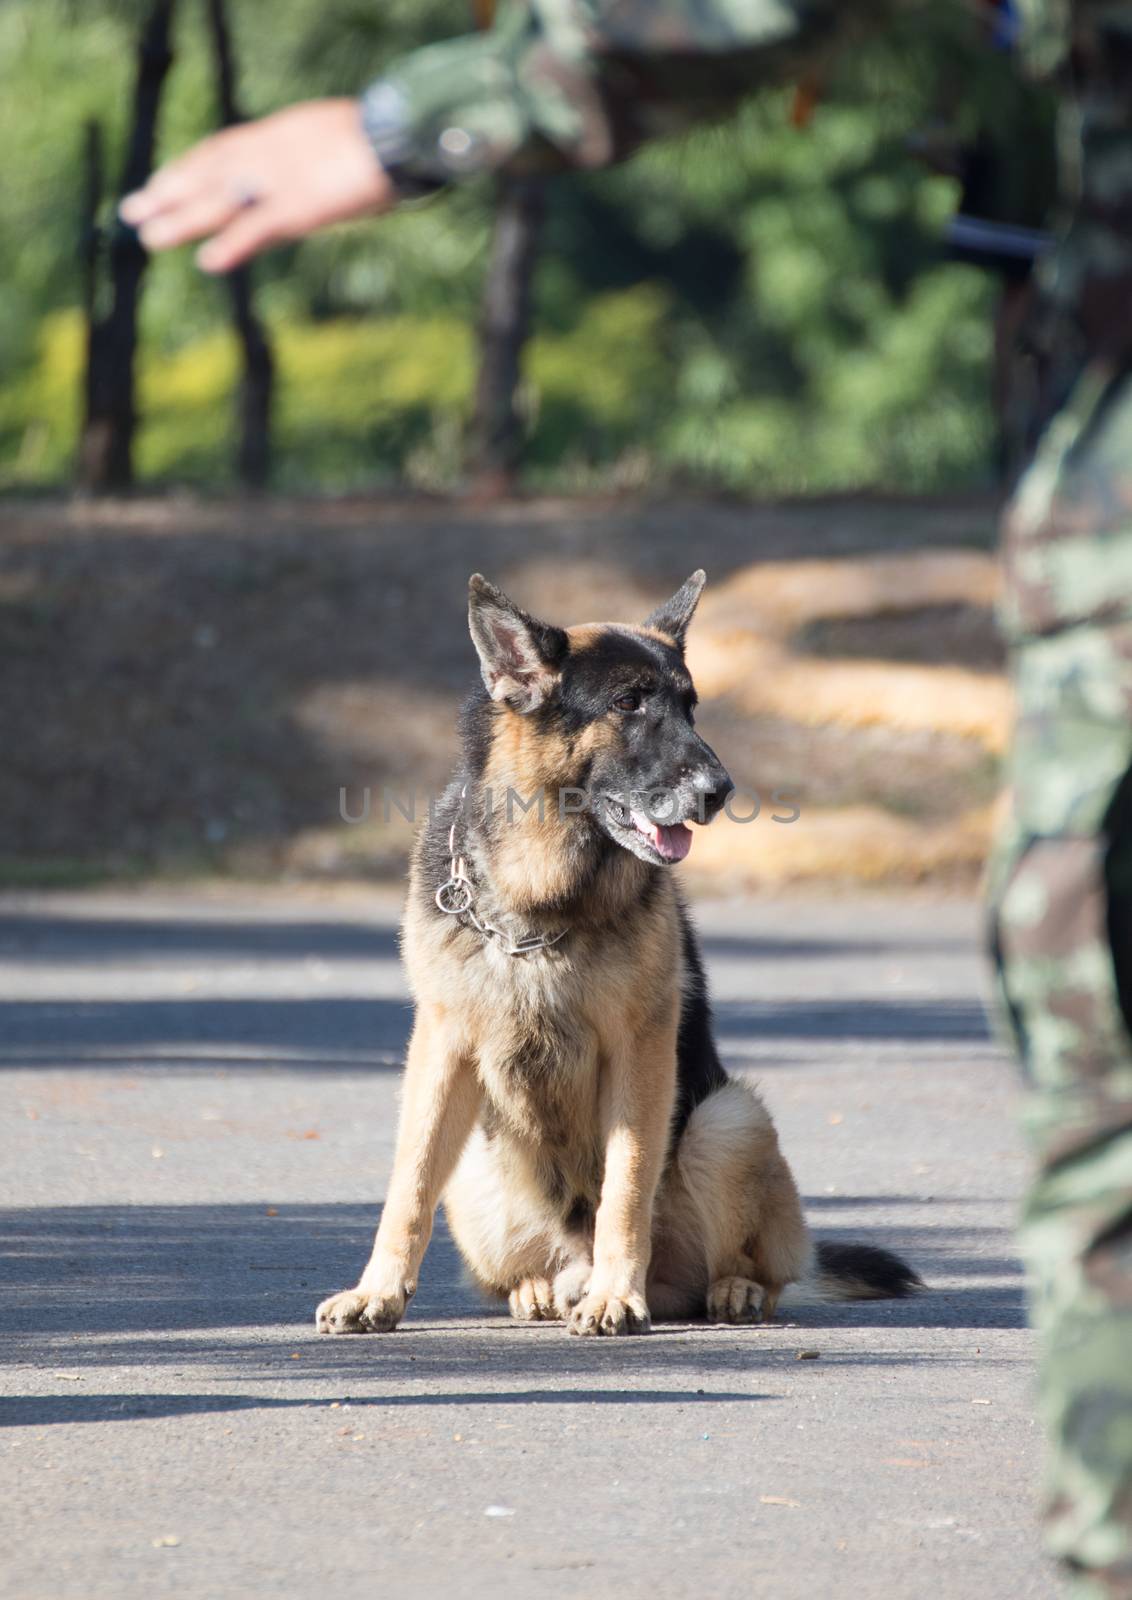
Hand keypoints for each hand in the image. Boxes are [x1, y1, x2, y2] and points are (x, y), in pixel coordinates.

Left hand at [119, 98, 395, 273]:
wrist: (405, 137)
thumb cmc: (390, 144)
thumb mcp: (345, 145)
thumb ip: (321, 161)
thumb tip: (322, 177)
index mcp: (282, 135)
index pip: (224, 149)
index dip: (190, 166)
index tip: (162, 181)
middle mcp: (271, 153)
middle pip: (209, 173)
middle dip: (169, 192)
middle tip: (132, 211)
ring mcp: (282, 180)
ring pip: (219, 200)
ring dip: (181, 219)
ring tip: (148, 237)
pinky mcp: (300, 206)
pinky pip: (256, 228)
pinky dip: (231, 245)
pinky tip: (207, 263)